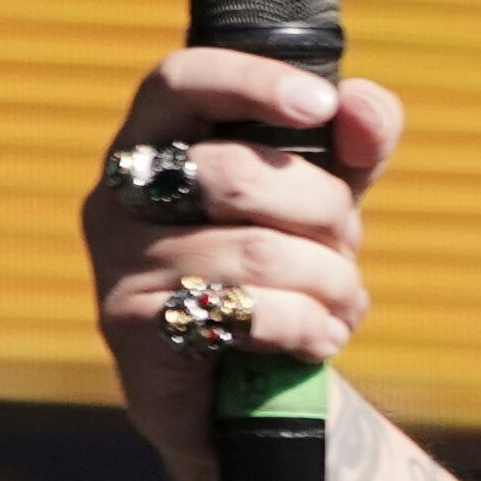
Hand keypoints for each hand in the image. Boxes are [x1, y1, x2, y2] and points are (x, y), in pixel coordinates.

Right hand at [79, 50, 407, 480]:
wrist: (245, 400)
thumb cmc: (281, 279)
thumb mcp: (325, 206)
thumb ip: (352, 148)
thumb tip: (363, 103)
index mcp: (154, 144)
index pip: (181, 80)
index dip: (250, 81)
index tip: (320, 103)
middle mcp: (118, 197)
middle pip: (236, 173)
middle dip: (324, 211)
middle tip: (348, 247)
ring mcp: (118, 265)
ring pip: (255, 251)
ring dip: (330, 281)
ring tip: (344, 305)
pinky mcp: (134, 330)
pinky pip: (245, 313)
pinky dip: (306, 326)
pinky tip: (318, 340)